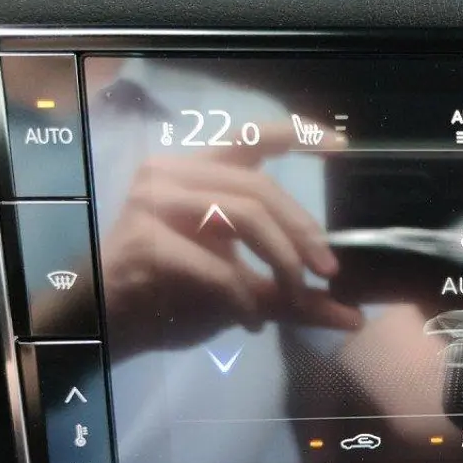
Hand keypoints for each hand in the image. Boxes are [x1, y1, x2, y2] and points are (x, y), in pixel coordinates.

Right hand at [101, 121, 360, 354]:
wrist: (107, 327)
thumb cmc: (171, 299)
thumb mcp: (243, 292)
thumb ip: (294, 298)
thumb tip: (355, 316)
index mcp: (195, 173)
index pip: (249, 138)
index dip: (297, 135)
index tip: (341, 144)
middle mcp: (172, 175)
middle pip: (261, 189)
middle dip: (304, 232)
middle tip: (328, 271)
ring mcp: (154, 202)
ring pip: (245, 216)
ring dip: (282, 261)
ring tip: (292, 297)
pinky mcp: (145, 240)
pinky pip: (217, 266)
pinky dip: (244, 298)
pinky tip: (251, 322)